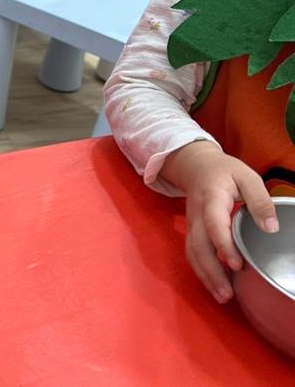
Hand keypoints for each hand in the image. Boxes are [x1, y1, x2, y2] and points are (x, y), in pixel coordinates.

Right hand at [164, 141, 279, 302]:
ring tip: (222, 296)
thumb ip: (260, 200)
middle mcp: (197, 215)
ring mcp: (192, 224)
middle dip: (211, 271)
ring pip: (193, 253)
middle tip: (227, 294)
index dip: (223, 245)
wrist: (196, 166)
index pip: (213, 224)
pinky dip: (202, 271)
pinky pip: (193, 253)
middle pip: (199, 246)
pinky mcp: (192, 231)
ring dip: (205, 276)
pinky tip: (216, 284)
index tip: (236, 265)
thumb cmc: (225, 172)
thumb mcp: (247, 177)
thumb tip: (271, 228)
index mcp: (211, 199)